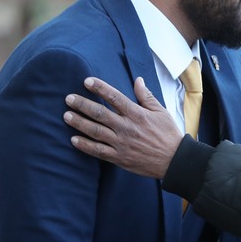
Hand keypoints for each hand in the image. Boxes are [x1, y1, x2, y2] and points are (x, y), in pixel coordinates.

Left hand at [63, 76, 182, 178]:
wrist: (174, 161)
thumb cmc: (168, 134)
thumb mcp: (161, 112)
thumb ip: (146, 96)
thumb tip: (138, 80)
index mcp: (137, 114)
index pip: (114, 97)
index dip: (100, 88)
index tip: (87, 81)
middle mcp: (127, 127)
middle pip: (100, 113)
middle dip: (82, 104)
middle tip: (68, 98)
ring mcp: (121, 143)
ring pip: (96, 131)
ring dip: (79, 123)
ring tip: (66, 115)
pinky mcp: (119, 157)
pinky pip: (98, 151)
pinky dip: (85, 145)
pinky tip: (74, 140)